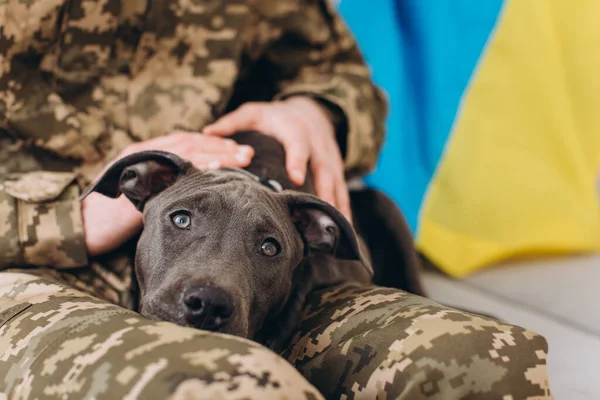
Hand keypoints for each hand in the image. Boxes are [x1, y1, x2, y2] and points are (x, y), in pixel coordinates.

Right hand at [83, 132, 254, 256]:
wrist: (83, 229)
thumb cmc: (112, 219)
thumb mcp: (143, 197)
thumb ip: (165, 188)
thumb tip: (194, 193)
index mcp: (145, 155)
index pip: (186, 143)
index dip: (212, 145)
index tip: (237, 151)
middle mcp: (144, 155)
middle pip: (190, 143)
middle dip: (221, 146)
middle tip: (248, 152)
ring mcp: (141, 165)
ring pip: (185, 151)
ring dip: (215, 152)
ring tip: (241, 157)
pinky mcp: (139, 180)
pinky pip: (172, 171)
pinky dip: (195, 167)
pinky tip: (216, 170)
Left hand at [203, 97, 350, 220]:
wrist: (311, 112)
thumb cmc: (275, 117)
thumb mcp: (254, 113)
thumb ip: (233, 123)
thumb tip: (207, 132)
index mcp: (296, 131)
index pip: (298, 146)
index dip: (297, 160)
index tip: (296, 177)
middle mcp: (318, 146)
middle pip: (324, 170)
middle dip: (325, 191)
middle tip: (324, 211)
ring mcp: (330, 160)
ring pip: (338, 184)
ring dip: (339, 206)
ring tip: (339, 230)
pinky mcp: (336, 171)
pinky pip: (342, 192)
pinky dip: (344, 210)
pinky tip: (344, 230)